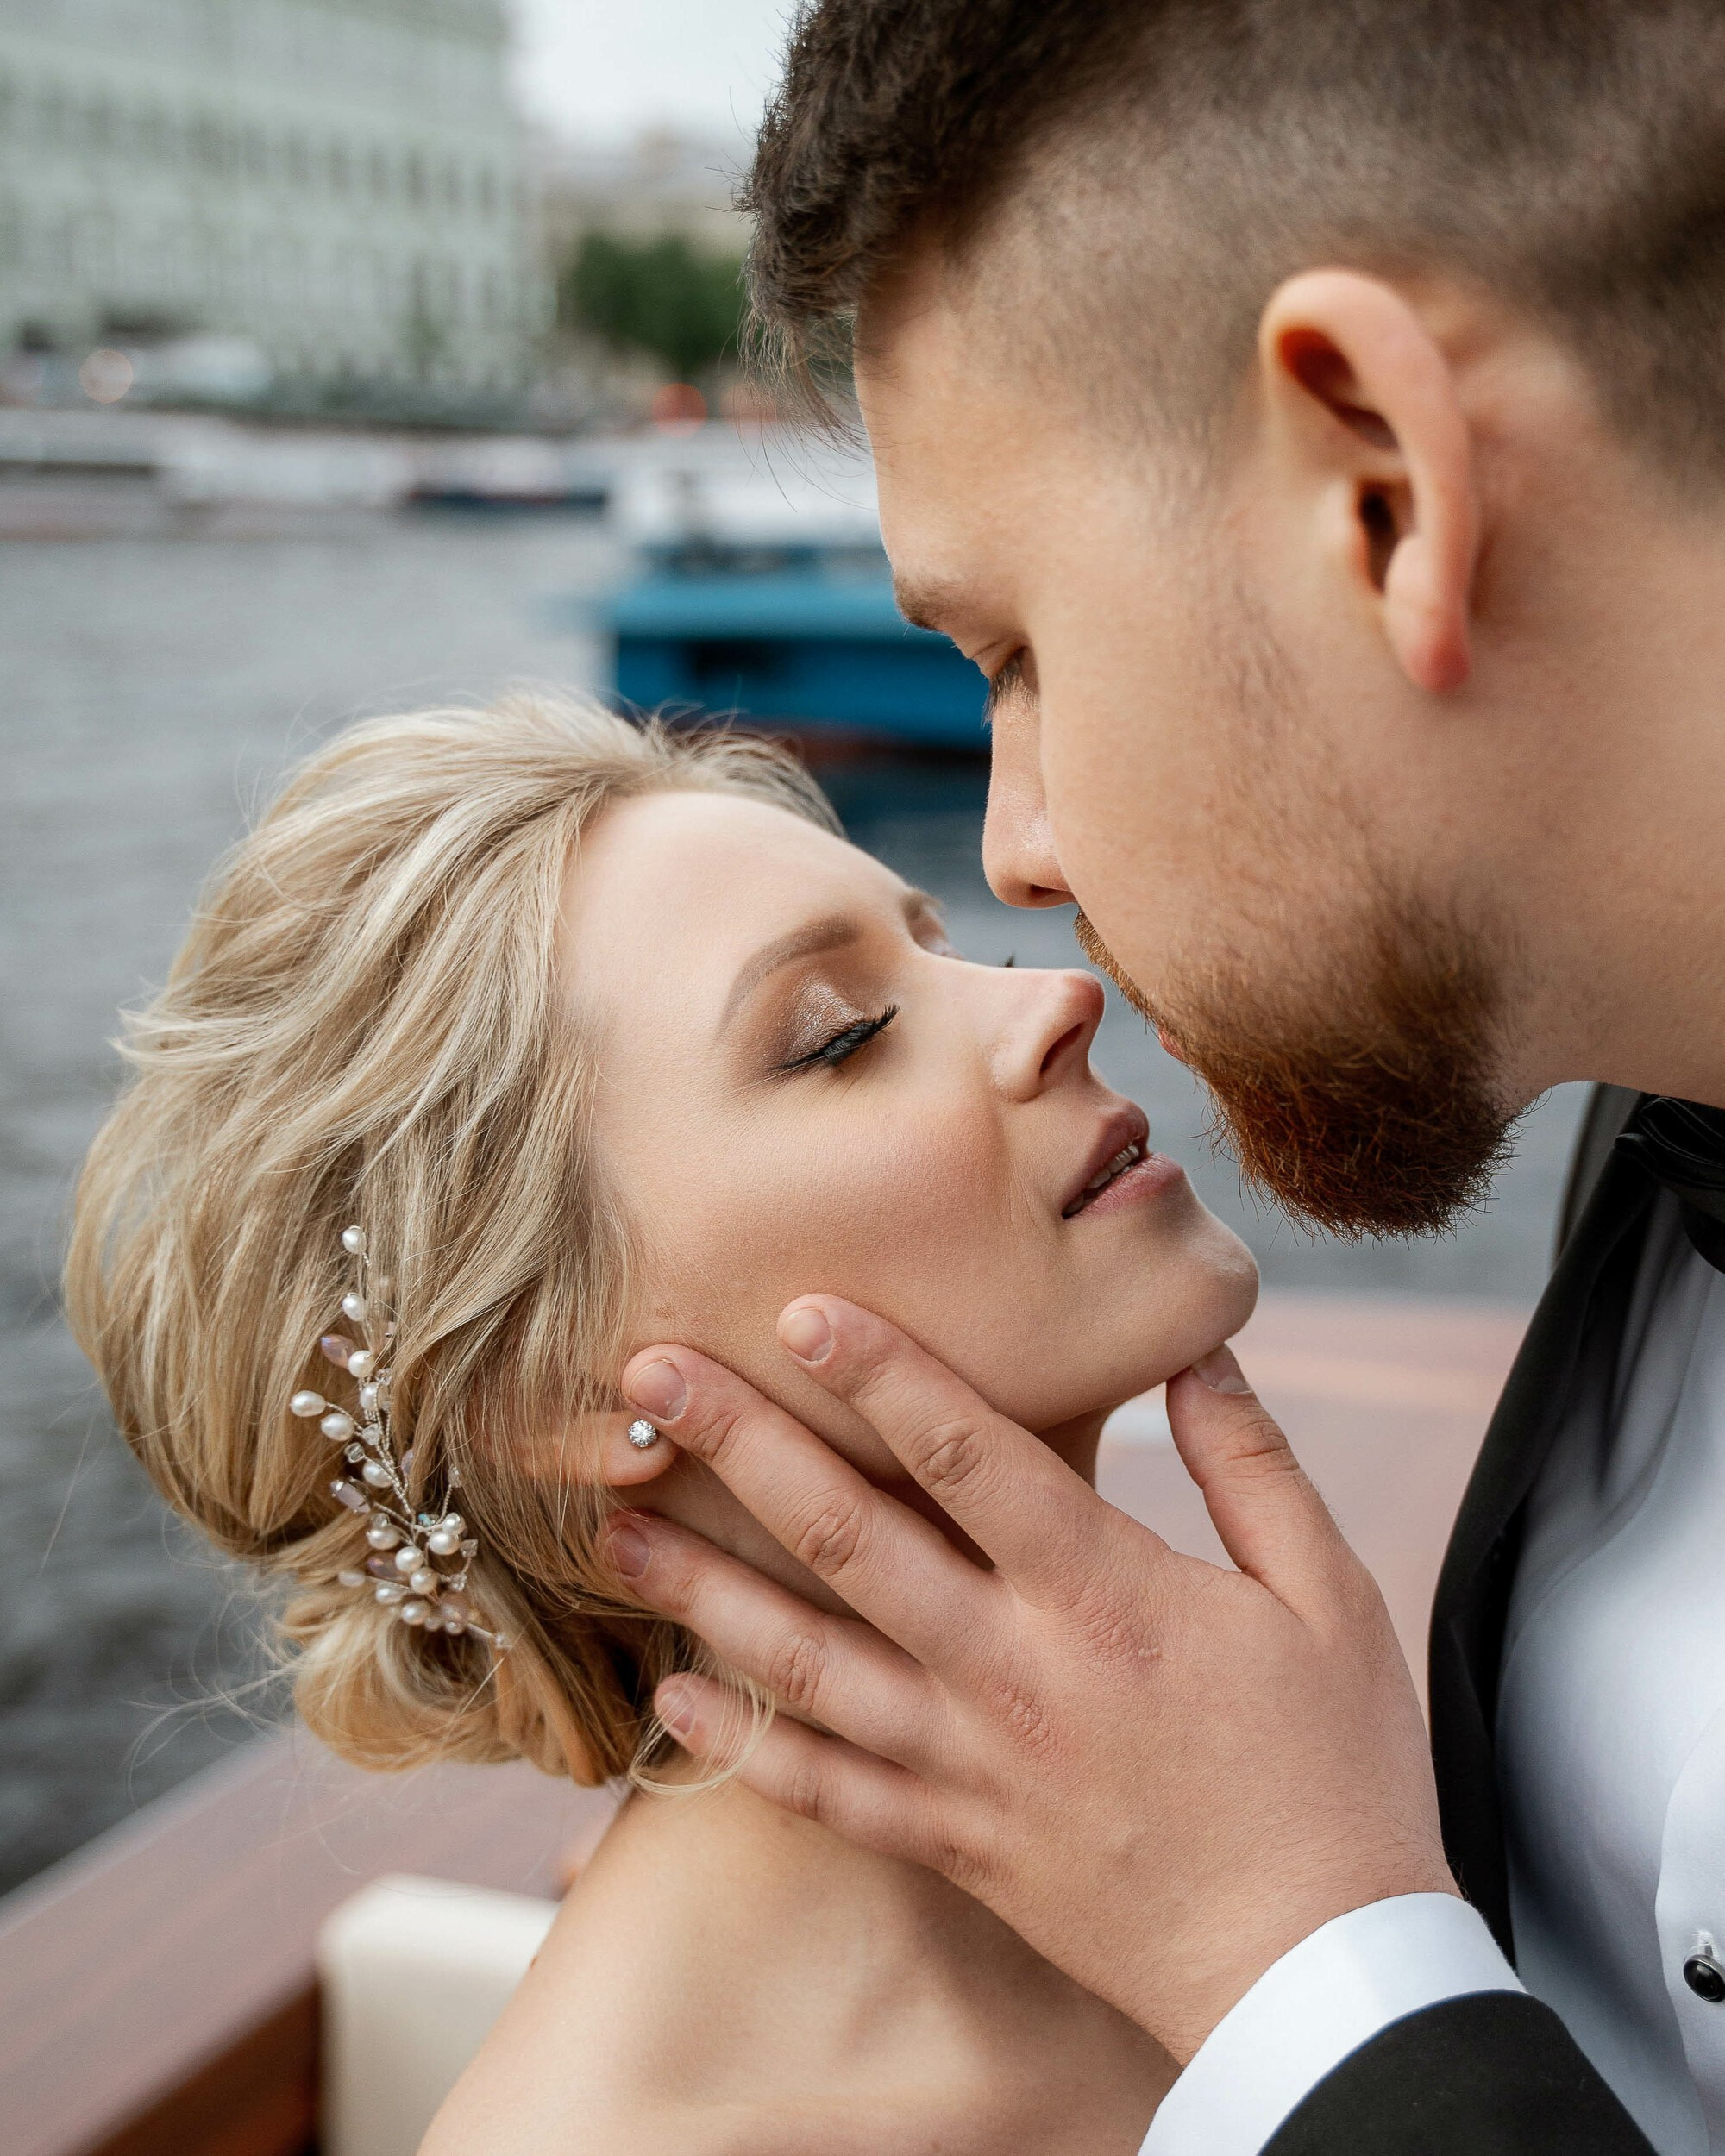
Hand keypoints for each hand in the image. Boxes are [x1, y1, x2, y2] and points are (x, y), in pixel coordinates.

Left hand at [608, 1301, 1455, 2061]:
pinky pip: (826, 1791)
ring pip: (806, 1661)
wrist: (1317, 1975)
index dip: (880, 1370)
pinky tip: (671, 1700)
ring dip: (703, 1585)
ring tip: (612, 1526)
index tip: (799, 1307)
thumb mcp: (1328, 1597)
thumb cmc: (1334, 1774)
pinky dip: (742, 1748)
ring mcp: (971, 1764)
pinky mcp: (955, 1843)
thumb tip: (1198, 1356)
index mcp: (1106, 1595)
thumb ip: (1253, 1465)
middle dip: (741, 1446)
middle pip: (851, 1536)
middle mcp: (1014, 1670)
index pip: (970, 1452)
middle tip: (646, 1378)